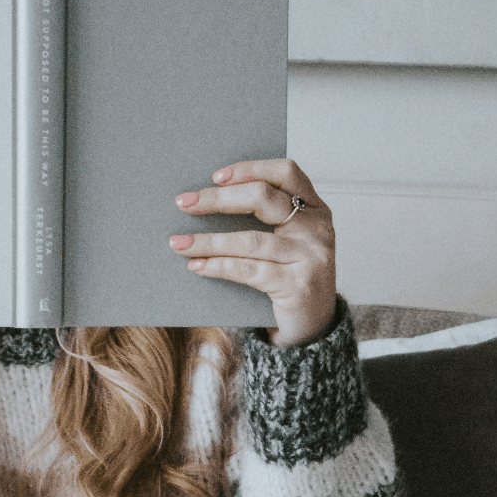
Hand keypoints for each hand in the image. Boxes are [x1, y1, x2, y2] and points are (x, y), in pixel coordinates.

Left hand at [168, 157, 336, 347]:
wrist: (314, 327)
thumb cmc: (290, 277)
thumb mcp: (285, 242)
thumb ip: (263, 220)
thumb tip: (204, 202)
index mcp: (314, 208)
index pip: (285, 172)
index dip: (249, 169)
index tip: (215, 176)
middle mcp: (317, 228)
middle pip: (263, 198)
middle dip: (218, 199)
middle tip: (185, 203)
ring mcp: (311, 257)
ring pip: (249, 240)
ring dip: (208, 241)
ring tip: (179, 243)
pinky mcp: (297, 286)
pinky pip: (248, 270)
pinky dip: (218, 266)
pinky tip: (197, 266)